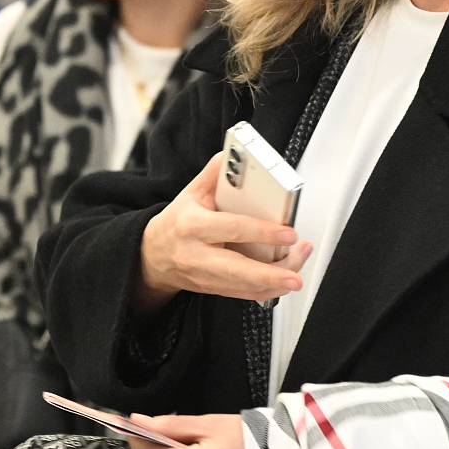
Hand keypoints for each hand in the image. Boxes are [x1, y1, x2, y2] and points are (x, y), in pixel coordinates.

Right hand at [135, 153, 311, 312]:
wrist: (152, 255)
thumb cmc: (176, 222)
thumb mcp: (189, 193)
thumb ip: (214, 174)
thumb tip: (235, 153)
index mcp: (192, 225)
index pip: (231, 228)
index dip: (262, 231)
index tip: (288, 233)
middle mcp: (197, 254)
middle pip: (237, 269)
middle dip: (270, 273)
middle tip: (294, 273)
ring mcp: (204, 276)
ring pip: (244, 286)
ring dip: (275, 283)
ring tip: (296, 274)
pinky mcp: (213, 289)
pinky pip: (244, 295)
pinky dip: (267, 291)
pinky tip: (282, 282)